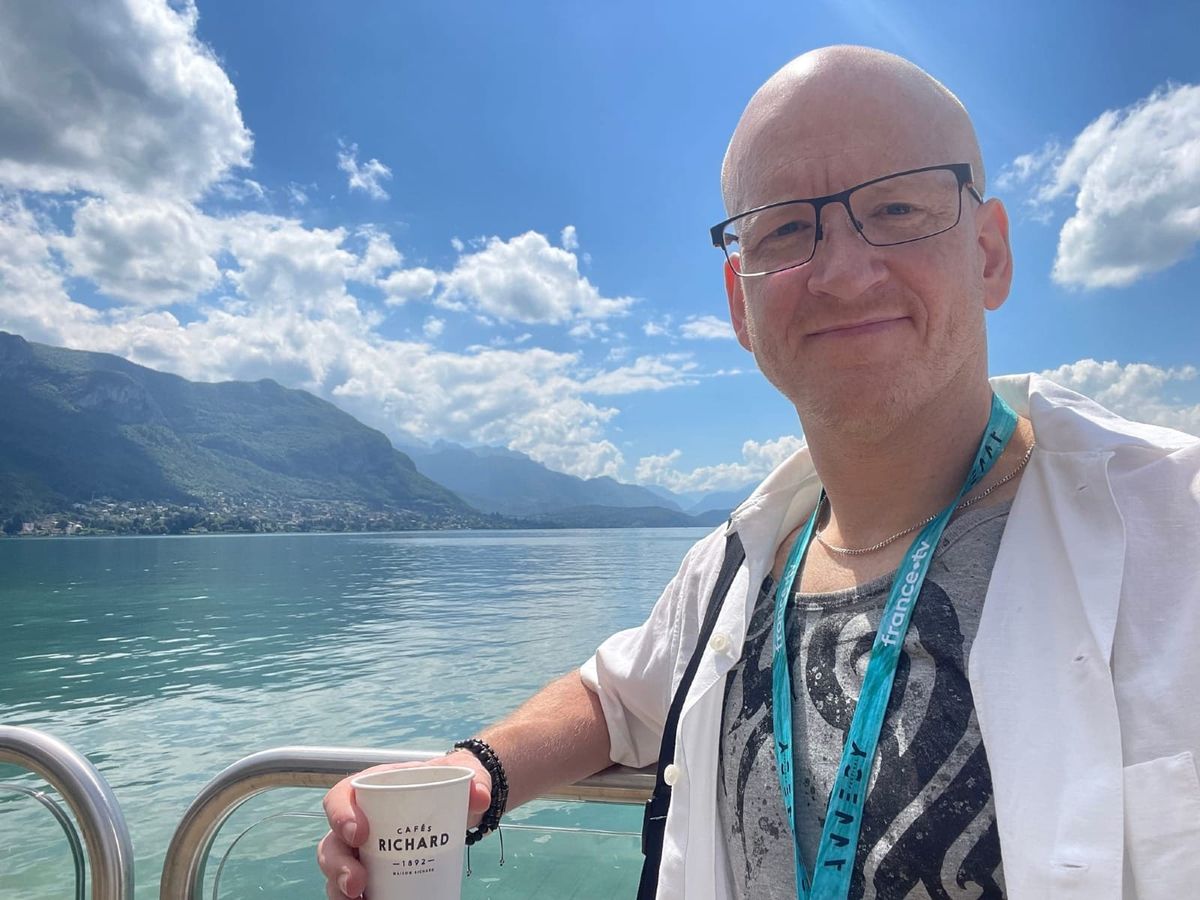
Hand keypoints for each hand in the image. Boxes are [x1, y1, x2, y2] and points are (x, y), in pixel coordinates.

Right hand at [317, 752, 492, 898]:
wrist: (452, 804)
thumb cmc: (444, 785)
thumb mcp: (458, 777)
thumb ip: (473, 781)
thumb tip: (481, 797)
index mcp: (369, 789)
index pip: (339, 798)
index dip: (340, 816)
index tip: (360, 833)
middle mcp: (356, 820)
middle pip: (332, 843)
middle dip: (338, 866)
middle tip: (358, 884)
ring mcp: (360, 849)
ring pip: (335, 870)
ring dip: (339, 889)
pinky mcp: (370, 870)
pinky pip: (351, 889)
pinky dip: (354, 899)